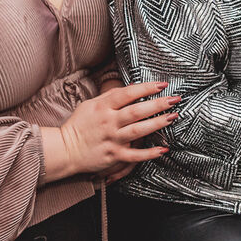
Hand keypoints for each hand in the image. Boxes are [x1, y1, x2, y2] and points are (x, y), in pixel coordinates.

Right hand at [42, 82, 175, 182]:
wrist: (65, 149)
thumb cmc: (79, 125)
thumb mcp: (90, 104)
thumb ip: (110, 96)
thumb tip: (132, 87)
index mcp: (103, 106)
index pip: (127, 94)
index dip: (146, 88)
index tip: (162, 84)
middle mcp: (108, 122)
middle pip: (136, 111)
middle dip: (158, 104)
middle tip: (175, 99)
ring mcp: (111, 139)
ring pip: (138, 131)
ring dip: (157, 123)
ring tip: (173, 117)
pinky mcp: (113, 155)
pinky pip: (134, 156)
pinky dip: (149, 153)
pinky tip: (163, 149)